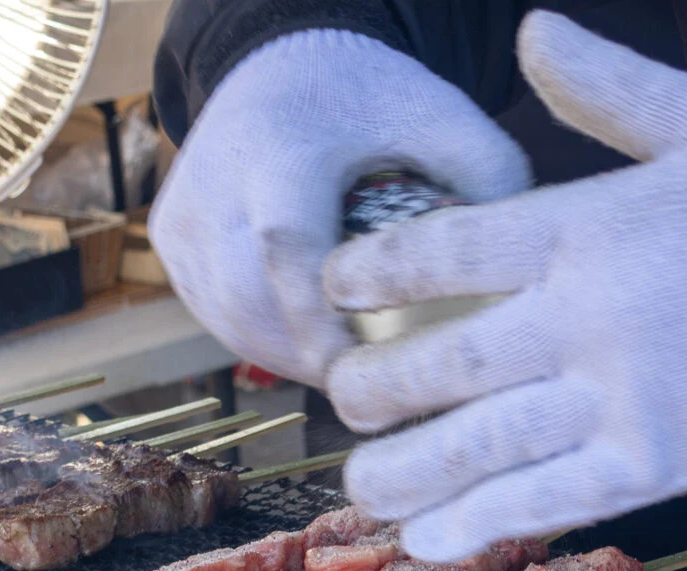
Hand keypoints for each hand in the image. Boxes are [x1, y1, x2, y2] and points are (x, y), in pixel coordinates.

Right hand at [151, 29, 531, 386]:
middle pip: (249, 301)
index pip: (286, 249)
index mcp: (281, 148)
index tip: (368, 372)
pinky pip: (214, 312)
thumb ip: (488, 179)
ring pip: (228, 320)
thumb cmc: (368, 99)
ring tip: (350, 374)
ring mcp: (183, 216)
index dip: (320, 322)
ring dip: (287, 356)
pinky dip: (262, 338)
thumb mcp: (439, 114)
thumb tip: (516, 274)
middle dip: (310, 355)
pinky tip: (310, 345)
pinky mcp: (169, 240)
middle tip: (373, 391)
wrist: (279, 62)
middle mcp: (215, 184)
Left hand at [323, 11, 686, 561]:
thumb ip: (607, 87)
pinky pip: (553, 500)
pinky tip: (430, 542)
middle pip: (445, 360)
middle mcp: (590, 317)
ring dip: (407, 471)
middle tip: (340, 399)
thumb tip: (533, 29)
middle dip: (375, 386)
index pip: (447, 249)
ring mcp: (624, 397)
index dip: (373, 270)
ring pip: (483, 443)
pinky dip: (485, 524)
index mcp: (590, 228)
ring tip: (356, 488)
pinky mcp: (661, 461)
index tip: (332, 284)